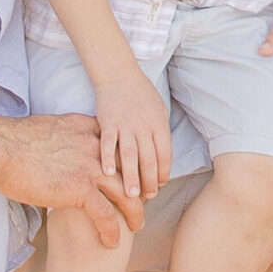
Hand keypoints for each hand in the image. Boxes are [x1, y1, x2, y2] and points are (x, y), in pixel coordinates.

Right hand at [0, 111, 143, 248]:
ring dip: (134, 212)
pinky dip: (111, 230)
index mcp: (85, 129)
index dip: (127, 162)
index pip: (117, 145)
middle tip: (144, 201)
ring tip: (137, 225)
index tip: (131, 174)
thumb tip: (57, 148)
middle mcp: (94, 147)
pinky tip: (112, 241)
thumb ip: (61, 138)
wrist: (0, 147)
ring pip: (126, 192)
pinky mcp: (80, 189)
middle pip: (129, 169)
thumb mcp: (46, 129)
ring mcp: (90, 168)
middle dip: (139, 187)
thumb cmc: (12, 141)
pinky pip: (105, 214)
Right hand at [92, 67, 172, 203]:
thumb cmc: (141, 93)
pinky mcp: (108, 122)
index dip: (163, 173)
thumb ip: (160, 133)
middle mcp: (144, 126)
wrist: (118, 73)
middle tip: (147, 198)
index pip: (165, 155)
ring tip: (131, 195)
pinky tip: (107, 173)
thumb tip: (163, 158)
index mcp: (159, 124)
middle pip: (149, 159)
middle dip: (149, 181)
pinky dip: (108, 158)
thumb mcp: (159, 110)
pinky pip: (108, 143)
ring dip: (131, 176)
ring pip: (130, 155)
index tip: (159, 186)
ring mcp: (125, 124)